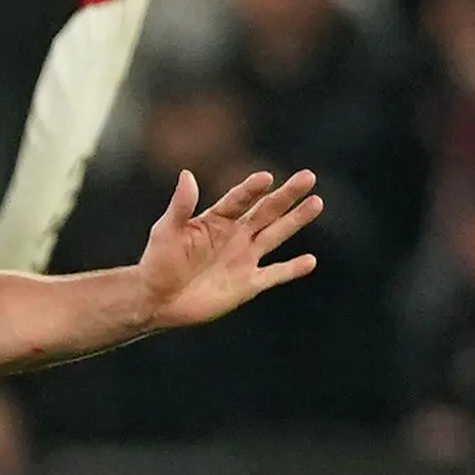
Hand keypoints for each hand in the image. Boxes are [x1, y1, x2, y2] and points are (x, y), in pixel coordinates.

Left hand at [135, 168, 323, 330]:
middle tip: (309, 176)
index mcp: (215, 220)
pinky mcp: (248, 284)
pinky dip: (292, 269)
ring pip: (276, 235)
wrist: (158, 300)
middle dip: (287, 195)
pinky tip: (310, 261)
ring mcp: (244, 258)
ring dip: (296, 220)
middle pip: (266, 211)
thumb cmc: (158, 262)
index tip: (267, 177)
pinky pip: (275, 274)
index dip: (251, 189)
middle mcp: (234, 235)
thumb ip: (180, 206)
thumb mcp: (166, 231)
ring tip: (316, 202)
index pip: (238, 200)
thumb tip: (187, 174)